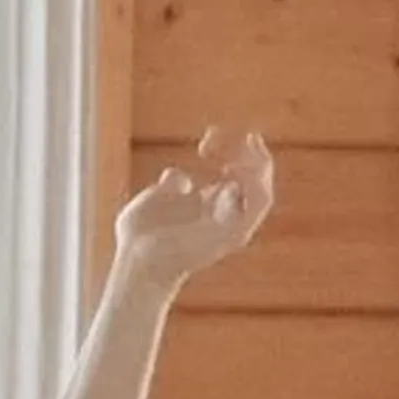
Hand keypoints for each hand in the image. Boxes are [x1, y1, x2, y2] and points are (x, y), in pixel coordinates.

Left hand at [113, 128, 273, 289]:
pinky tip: (235, 168)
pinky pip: (257, 206)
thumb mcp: (151, 201)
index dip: (228, 150)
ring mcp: (230, 226)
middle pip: (256, 180)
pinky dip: (254, 183)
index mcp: (208, 205)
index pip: (236, 174)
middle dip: (251, 154)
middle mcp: (224, 215)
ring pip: (262, 193)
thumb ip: (167, 189)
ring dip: (258, 166)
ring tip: (242, 150)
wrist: (136, 260)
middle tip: (241, 138)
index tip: (205, 143)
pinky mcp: (234, 234)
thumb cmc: (139, 238)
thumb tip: (178, 175)